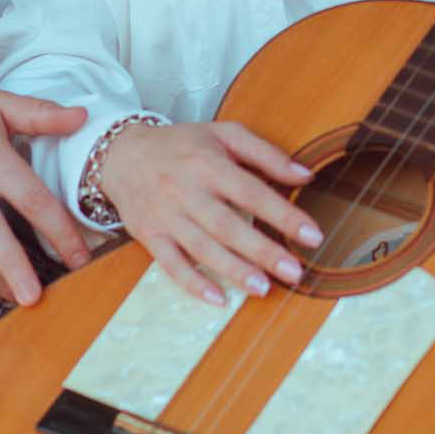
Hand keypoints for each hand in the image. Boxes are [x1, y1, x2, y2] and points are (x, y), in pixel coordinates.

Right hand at [100, 119, 323, 305]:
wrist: (121, 154)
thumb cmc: (181, 145)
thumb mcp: (224, 135)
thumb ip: (266, 154)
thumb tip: (305, 175)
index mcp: (208, 163)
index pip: (252, 192)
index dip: (283, 214)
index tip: (312, 235)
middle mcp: (186, 191)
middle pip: (228, 225)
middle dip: (263, 251)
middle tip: (294, 272)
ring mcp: (166, 216)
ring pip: (202, 248)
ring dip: (233, 270)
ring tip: (264, 288)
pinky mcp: (150, 236)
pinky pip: (170, 264)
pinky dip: (192, 283)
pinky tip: (217, 298)